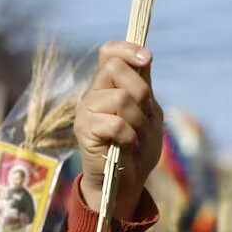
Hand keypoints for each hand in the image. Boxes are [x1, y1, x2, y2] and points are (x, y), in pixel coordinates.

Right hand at [74, 41, 162, 219]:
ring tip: (136, 135)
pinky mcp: (83, 130)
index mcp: (108, 84)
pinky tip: (127, 146)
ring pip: (120, 98)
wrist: (127, 182)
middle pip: (115, 68)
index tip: (147, 59)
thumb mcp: (149, 111)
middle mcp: (93, 92)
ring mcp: (85, 110)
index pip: (109, 51)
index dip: (127, 48)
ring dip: (138, 120)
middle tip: (143, 113)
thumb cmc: (138, 145)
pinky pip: (116, 124)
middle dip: (139, 91)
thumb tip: (144, 57)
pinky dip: (129, 137)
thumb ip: (143, 84)